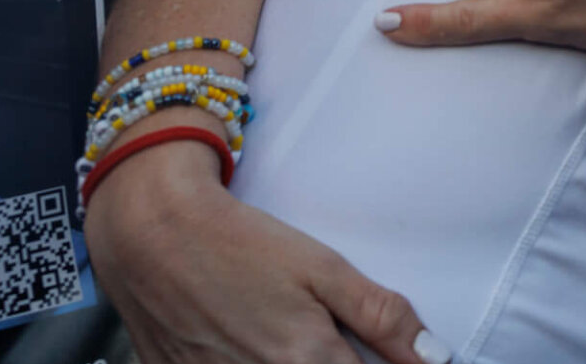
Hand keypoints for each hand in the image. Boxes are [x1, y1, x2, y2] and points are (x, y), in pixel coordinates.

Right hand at [84, 141, 447, 363]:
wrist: (150, 234)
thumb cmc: (239, 243)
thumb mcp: (323, 268)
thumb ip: (381, 317)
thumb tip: (434, 356)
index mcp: (307, 360)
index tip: (393, 358)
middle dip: (341, 362)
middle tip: (335, 340)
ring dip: (301, 361)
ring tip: (296, 338)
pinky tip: (252, 346)